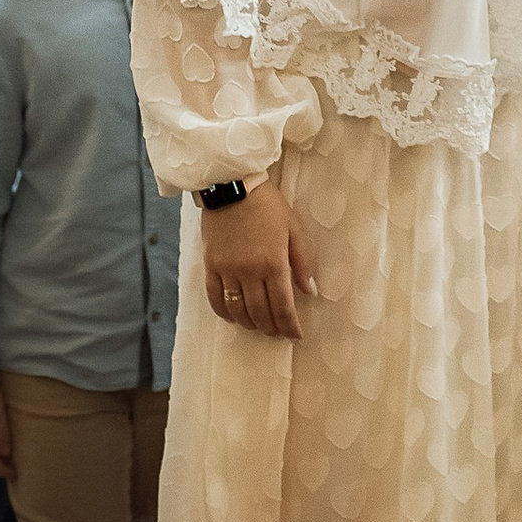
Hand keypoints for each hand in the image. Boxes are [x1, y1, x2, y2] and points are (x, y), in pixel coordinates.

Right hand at [200, 182, 316, 339]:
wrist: (233, 185)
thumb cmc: (268, 205)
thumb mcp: (294, 228)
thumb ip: (302, 262)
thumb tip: (309, 291)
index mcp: (274, 262)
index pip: (283, 306)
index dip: (290, 326)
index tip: (296, 336)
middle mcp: (250, 271)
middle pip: (260, 312)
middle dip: (272, 328)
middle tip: (278, 333)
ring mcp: (228, 270)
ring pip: (238, 309)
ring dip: (250, 323)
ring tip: (259, 327)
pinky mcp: (211, 265)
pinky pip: (215, 297)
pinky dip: (224, 312)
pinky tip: (233, 317)